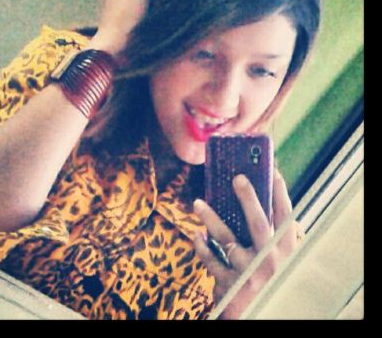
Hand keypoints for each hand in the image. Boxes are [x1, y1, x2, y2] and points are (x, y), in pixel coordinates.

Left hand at [193, 169, 301, 319]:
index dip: (280, 192)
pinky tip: (197, 235)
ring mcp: (250, 274)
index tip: (272, 169)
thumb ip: (271, 236)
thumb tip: (250, 199)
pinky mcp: (230, 286)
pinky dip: (202, 247)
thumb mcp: (278, 260)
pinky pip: (211, 260)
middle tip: (237, 177)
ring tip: (198, 202)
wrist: (259, 316)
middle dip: (249, 198)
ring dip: (211, 218)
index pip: (286, 217)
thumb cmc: (267, 282)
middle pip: (259, 224)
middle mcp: (271, 262)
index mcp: (286, 252)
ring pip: (227, 239)